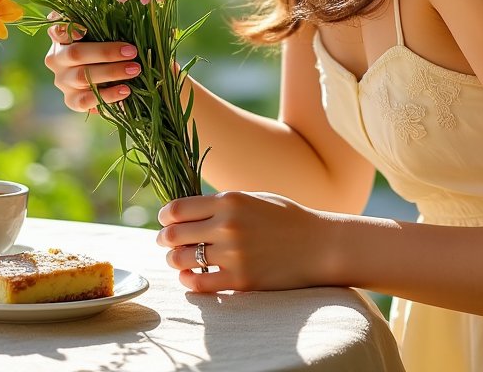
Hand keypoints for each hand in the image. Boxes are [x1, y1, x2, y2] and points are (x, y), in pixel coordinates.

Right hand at [43, 14, 140, 112]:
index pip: (58, 30)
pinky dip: (107, 96)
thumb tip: (116, 5)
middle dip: (106, 52)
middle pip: (77, 54)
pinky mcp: (71, 100)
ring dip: (111, 73)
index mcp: (60, 38)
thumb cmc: (103, 44)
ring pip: (82, 78)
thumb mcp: (101, 29)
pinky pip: (86, 101)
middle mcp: (56, 60)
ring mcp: (62, 81)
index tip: (85, 28)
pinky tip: (125, 91)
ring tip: (135, 70)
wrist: (103, 76)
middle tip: (133, 52)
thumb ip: (100, 19)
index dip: (69, 28)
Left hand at [156, 191, 337, 292]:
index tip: (164, 220)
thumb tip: (187, 212)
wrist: (318, 245)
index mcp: (230, 200)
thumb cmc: (286, 218)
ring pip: (182, 260)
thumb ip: (223, 203)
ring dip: (175, 260)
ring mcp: (233, 254)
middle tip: (165, 242)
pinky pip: (199, 284)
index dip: (165, 216)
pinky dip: (189, 280)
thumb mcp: (254, 198)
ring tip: (179, 259)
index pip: (178, 208)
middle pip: (174, 235)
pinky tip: (191, 276)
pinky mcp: (241, 280)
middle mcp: (228, 225)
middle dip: (164, 239)